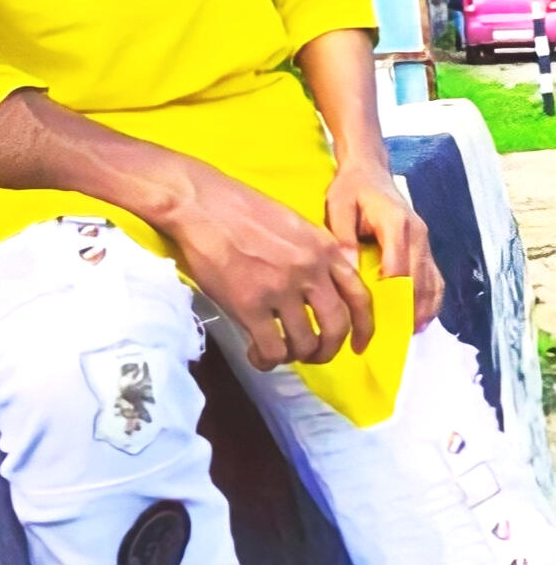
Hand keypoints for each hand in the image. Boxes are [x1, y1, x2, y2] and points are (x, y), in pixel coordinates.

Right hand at [166, 162, 374, 371]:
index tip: (357, 346)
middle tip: (313, 354)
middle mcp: (309, 270)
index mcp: (323, 247)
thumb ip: (314, 254)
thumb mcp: (293, 223)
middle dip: (328, 350)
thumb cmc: (241, 208)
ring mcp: (280, 288)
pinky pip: (271, 350)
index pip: (359, 296)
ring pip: (304, 344)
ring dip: (294, 355)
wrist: (200, 204)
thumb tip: (323, 288)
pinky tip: (256, 353)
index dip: (364, 328)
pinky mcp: (250, 305)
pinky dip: (266, 360)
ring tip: (279, 349)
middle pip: (337, 327)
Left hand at [324, 161, 443, 332]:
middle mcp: (418, 234)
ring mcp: (426, 241)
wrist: (369, 168)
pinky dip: (430, 301)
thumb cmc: (351, 188)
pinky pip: (435, 278)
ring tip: (404, 335)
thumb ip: (343, 239)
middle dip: (405, 312)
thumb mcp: (338, 206)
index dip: (389, 299)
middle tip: (389, 339)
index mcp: (397, 224)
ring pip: (430, 283)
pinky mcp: (426, 246)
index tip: (374, 323)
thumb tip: (350, 273)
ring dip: (421, 310)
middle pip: (418, 281)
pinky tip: (418, 319)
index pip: (398, 269)